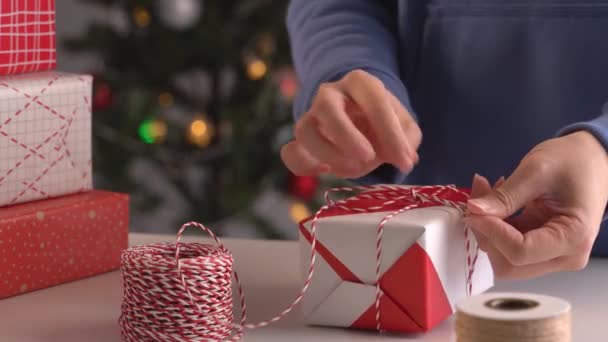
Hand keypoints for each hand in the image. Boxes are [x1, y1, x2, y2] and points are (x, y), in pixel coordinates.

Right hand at [281, 69, 421, 178]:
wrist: (359, 119)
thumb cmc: (382, 122)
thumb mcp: (404, 125)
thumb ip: (408, 139)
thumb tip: (404, 159)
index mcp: (360, 83)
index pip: (374, 103)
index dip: (391, 135)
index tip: (405, 162)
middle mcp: (329, 94)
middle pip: (326, 108)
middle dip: (347, 136)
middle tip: (368, 158)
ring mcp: (311, 116)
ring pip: (305, 131)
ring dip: (328, 154)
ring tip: (353, 169)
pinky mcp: (303, 141)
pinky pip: (291, 153)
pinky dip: (305, 165)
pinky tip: (324, 170)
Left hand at [464, 131, 607, 279]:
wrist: (592, 159)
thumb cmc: (573, 161)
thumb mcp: (536, 171)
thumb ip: (505, 196)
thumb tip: (473, 211)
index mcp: (573, 237)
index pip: (520, 251)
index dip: (490, 232)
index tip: (473, 209)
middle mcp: (566, 256)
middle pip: (510, 263)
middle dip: (486, 233)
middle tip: (477, 197)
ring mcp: (554, 256)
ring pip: (505, 258)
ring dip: (488, 229)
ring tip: (487, 193)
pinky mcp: (542, 250)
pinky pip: (509, 247)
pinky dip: (495, 227)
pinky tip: (496, 201)